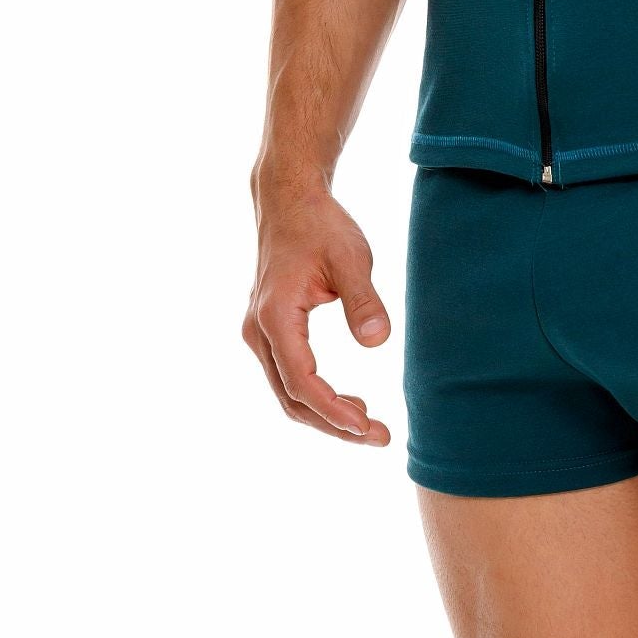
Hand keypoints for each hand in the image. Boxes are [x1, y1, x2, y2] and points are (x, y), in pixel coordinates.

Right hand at [242, 179, 391, 445]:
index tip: (366, 427)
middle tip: (379, 437)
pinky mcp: (268, 331)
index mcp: (275, 316)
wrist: (289, 200)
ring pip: (286, 392)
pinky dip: (314, 396)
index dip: (333, 411)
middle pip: (290, 398)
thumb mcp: (350, 256)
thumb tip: (377, 343)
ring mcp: (259, 333)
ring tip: (367, 425)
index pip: (301, 381)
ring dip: (323, 414)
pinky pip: (287, 376)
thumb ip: (363, 300)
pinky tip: (347, 402)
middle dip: (333, 424)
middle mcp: (258, 332)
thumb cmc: (321, 225)